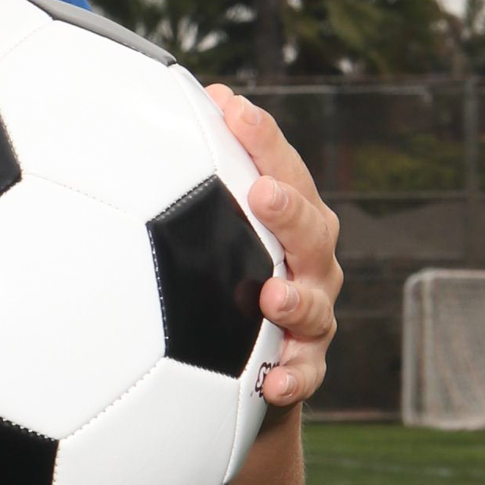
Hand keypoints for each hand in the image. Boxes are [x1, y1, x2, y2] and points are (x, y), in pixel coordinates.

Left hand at [207, 86, 342, 408]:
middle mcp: (310, 263)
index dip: (262, 138)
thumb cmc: (227, 276)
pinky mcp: (303, 365)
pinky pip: (305, 375)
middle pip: (312, 232)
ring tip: (270, 298)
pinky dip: (292, 378)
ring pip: (315, 306)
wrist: (237, 369)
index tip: (230, 108)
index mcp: (291, 220)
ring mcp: (312, 315)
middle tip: (263, 194)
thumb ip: (198, 169)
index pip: (282, 169)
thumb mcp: (212, 224)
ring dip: (295, 301)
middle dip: (289, 211)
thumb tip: (169, 101)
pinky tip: (271, 382)